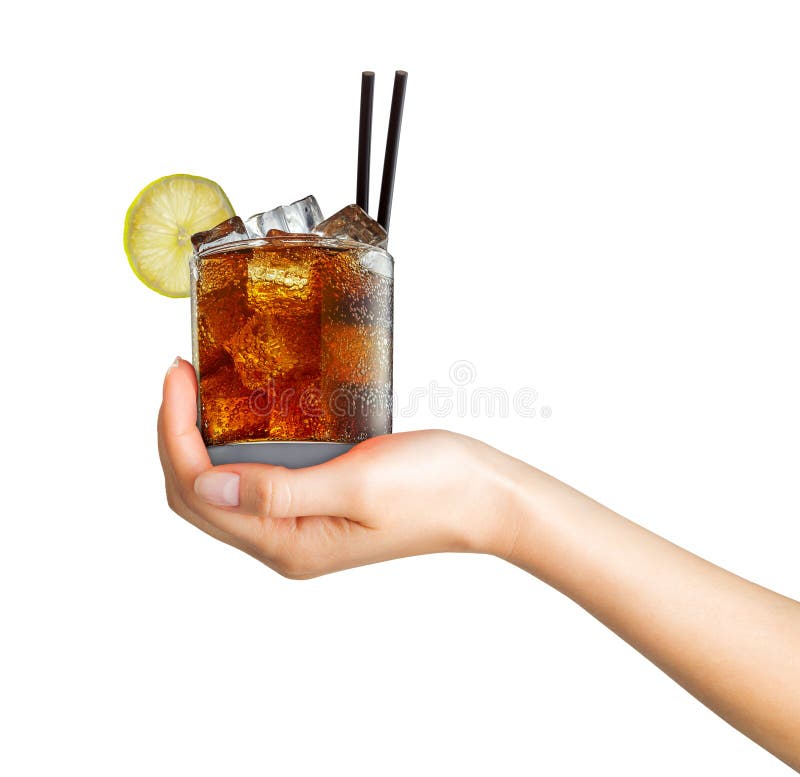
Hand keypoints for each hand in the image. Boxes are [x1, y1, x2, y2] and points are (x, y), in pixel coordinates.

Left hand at [158, 358, 521, 577]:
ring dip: (199, 442)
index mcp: (290, 544)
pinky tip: (237, 415)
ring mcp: (300, 526)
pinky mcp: (315, 506)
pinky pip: (253, 482)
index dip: (175, 434)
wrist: (484, 497)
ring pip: (222, 489)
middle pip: (200, 497)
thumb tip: (209, 487)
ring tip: (196, 390)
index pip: (201, 492)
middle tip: (180, 376)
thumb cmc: (435, 489)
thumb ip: (280, 491)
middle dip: (176, 436)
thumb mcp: (357, 485)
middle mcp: (286, 542)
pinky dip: (232, 447)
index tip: (178, 377)